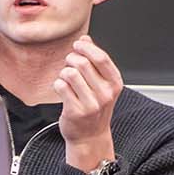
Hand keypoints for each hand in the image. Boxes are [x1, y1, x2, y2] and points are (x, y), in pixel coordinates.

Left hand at [53, 35, 120, 173]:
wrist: (90, 136)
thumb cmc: (95, 107)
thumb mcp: (102, 84)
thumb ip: (95, 60)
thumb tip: (86, 38)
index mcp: (115, 84)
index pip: (101, 58)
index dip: (86, 47)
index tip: (77, 45)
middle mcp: (106, 94)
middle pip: (82, 62)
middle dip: (71, 59)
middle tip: (69, 65)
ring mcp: (91, 104)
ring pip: (69, 73)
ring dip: (64, 72)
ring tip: (67, 80)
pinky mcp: (75, 111)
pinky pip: (60, 86)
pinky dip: (58, 84)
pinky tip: (63, 91)